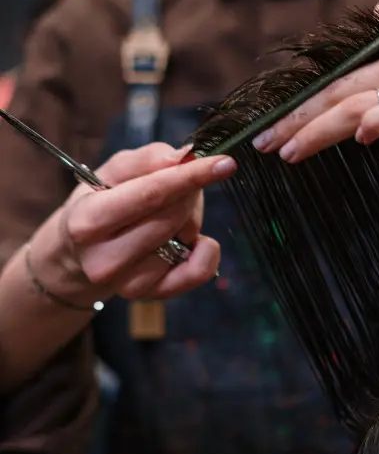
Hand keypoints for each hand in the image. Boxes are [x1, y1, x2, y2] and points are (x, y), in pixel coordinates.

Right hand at [30, 143, 235, 302]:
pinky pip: (199, 271)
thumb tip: (183, 158)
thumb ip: (147, 159)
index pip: (150, 194)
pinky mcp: (153, 296)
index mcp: (87, 221)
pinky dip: (206, 250)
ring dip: (191, 219)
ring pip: (187, 239)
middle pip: (173, 215)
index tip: (224, 162)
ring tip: (169, 216)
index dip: (190, 176)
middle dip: (188, 192)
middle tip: (181, 186)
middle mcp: (105, 259)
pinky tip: (192, 241)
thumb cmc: (99, 204)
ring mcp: (129, 284)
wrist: (80, 254)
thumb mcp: (111, 172)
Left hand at [252, 0, 378, 164]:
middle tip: (262, 140)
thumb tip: (376, 14)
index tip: (270, 119)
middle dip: (296, 115)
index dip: (302, 92)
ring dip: (319, 128)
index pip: (341, 65)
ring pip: (361, 101)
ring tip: (288, 151)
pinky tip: (357, 137)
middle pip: (340, 85)